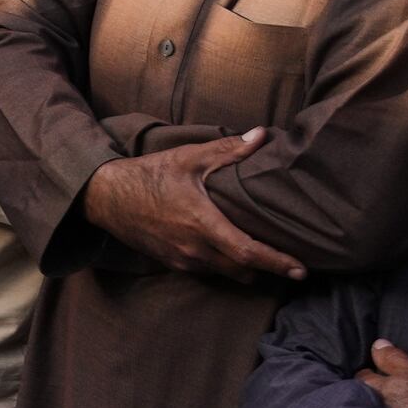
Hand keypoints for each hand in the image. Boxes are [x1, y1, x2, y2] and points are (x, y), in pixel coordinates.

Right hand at [78, 130, 306, 279]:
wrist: (106, 197)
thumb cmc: (149, 175)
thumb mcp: (189, 157)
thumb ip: (229, 150)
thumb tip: (262, 135)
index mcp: (203, 224)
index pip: (248, 252)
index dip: (277, 262)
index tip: (300, 270)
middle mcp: (194, 248)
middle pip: (242, 270)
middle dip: (268, 270)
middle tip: (291, 265)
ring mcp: (181, 258)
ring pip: (224, 273)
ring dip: (245, 269)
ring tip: (263, 259)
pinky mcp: (170, 262)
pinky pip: (206, 270)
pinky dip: (223, 265)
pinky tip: (229, 252)